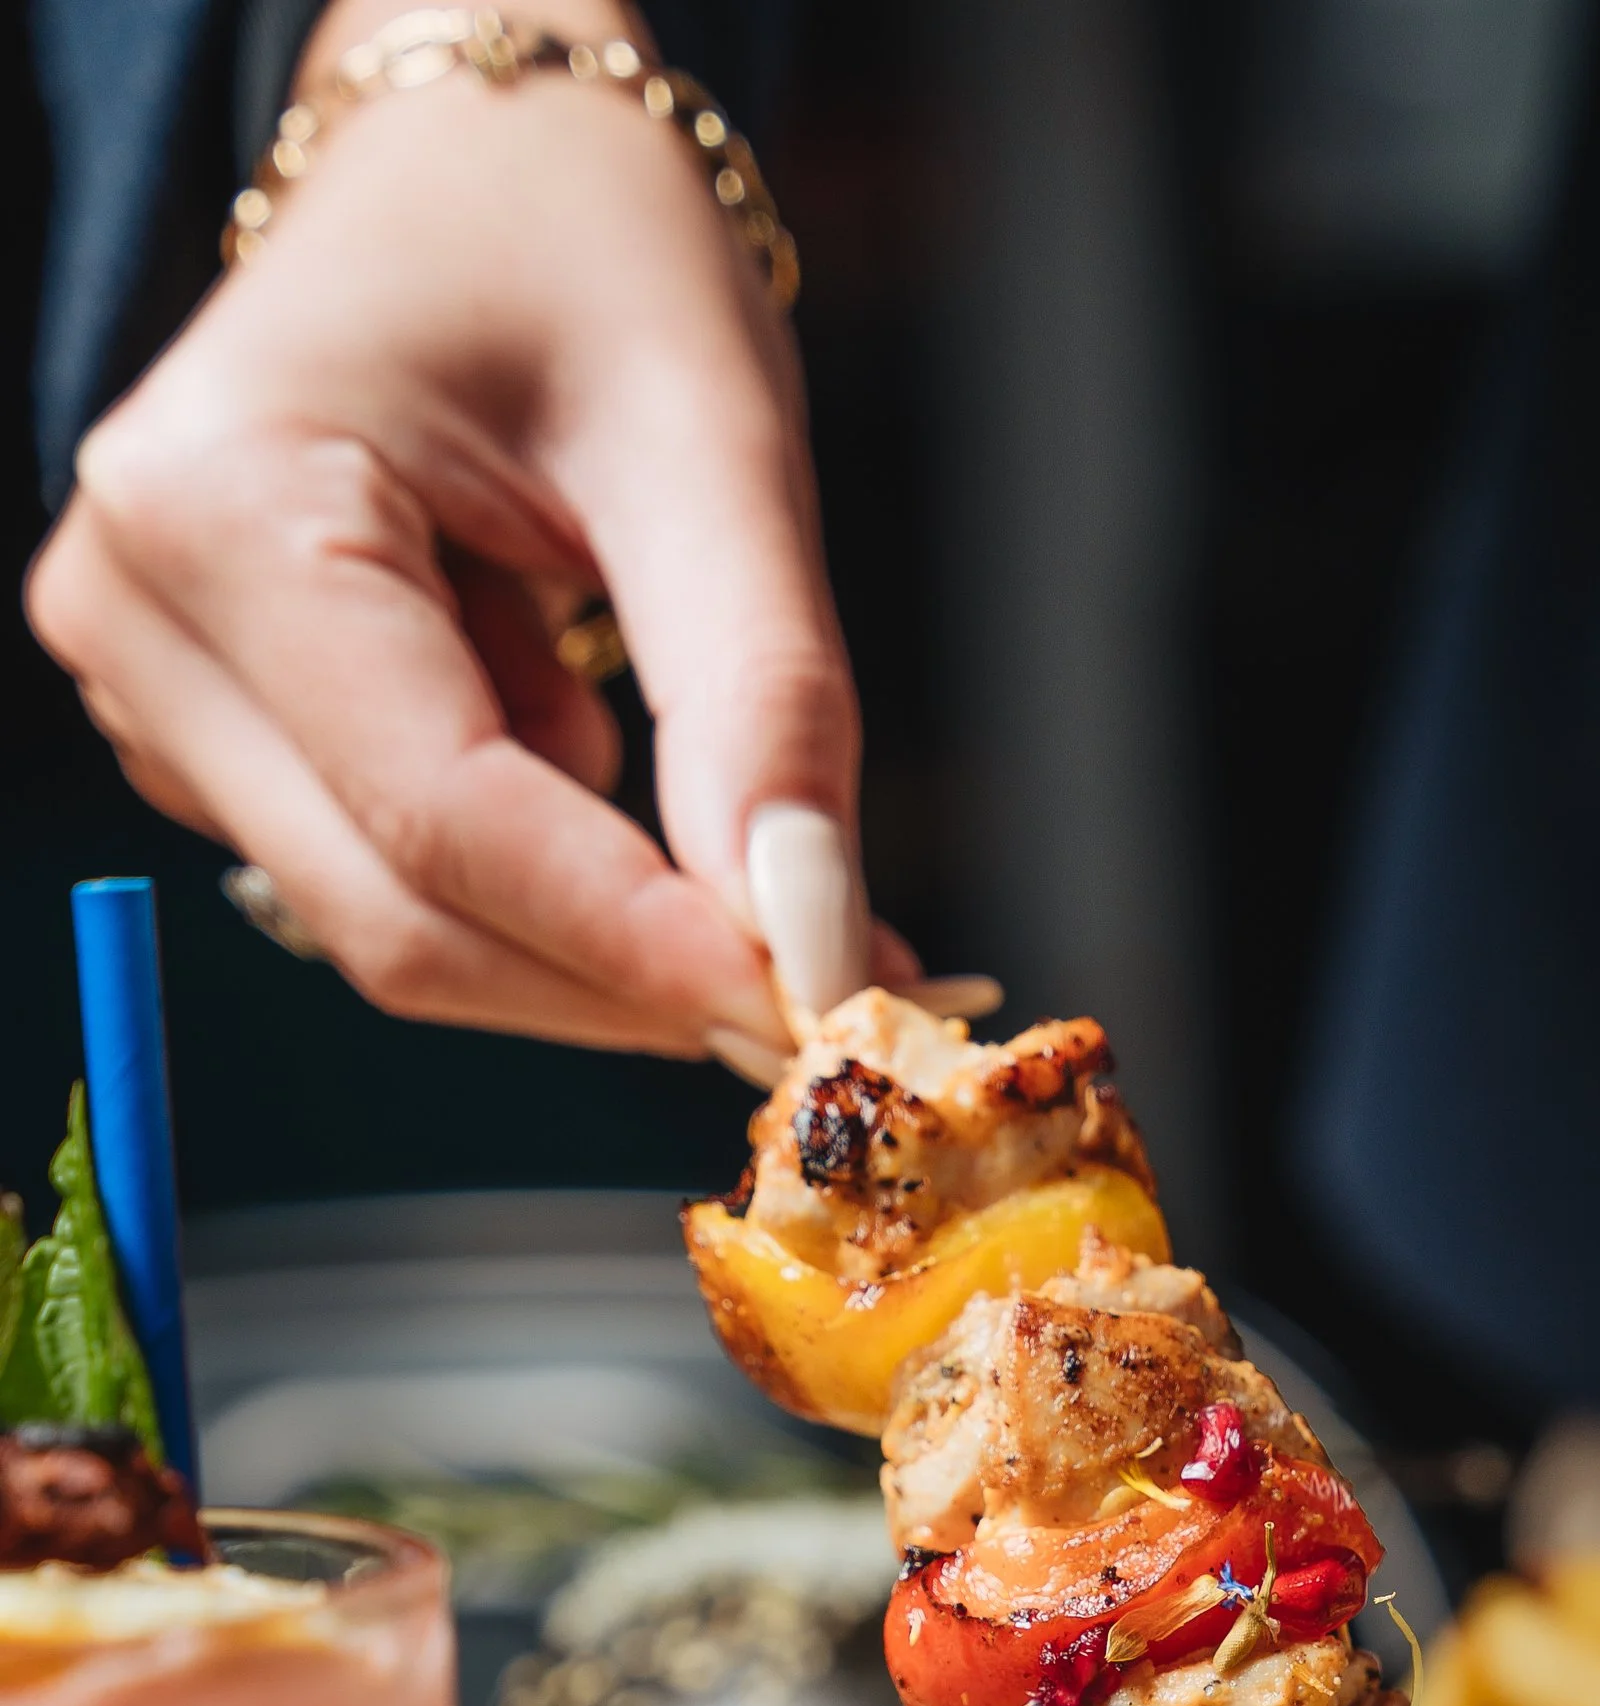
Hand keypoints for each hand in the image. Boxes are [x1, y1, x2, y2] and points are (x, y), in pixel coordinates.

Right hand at [26, 2, 888, 1072]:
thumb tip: (813, 935)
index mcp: (220, 506)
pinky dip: (546, 884)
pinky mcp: (217, 740)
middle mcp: (140, 614)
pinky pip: (400, 884)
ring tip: (706, 796)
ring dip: (591, 932)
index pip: (443, 821)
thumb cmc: (578, 242)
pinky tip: (593, 743)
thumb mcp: (708, 438)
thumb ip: (760, 700)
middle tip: (823, 981)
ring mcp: (159, 690)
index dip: (636, 948)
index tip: (815, 1009)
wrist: (478, 167)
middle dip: (627, 979)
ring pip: (403, 929)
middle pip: (405, 916)